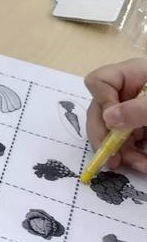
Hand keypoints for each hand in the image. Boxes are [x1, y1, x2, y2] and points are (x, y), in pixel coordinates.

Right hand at [85, 58, 146, 172]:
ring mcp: (136, 109)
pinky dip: (135, 154)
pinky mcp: (144, 126)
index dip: (100, 101)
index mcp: (131, 74)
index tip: (114, 121)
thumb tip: (108, 120)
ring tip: (139, 167)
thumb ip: (137, 109)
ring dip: (123, 152)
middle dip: (106, 137)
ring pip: (114, 130)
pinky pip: (130, 140)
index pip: (98, 81)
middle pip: (102, 110)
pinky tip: (144, 164)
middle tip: (112, 160)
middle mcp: (129, 91)